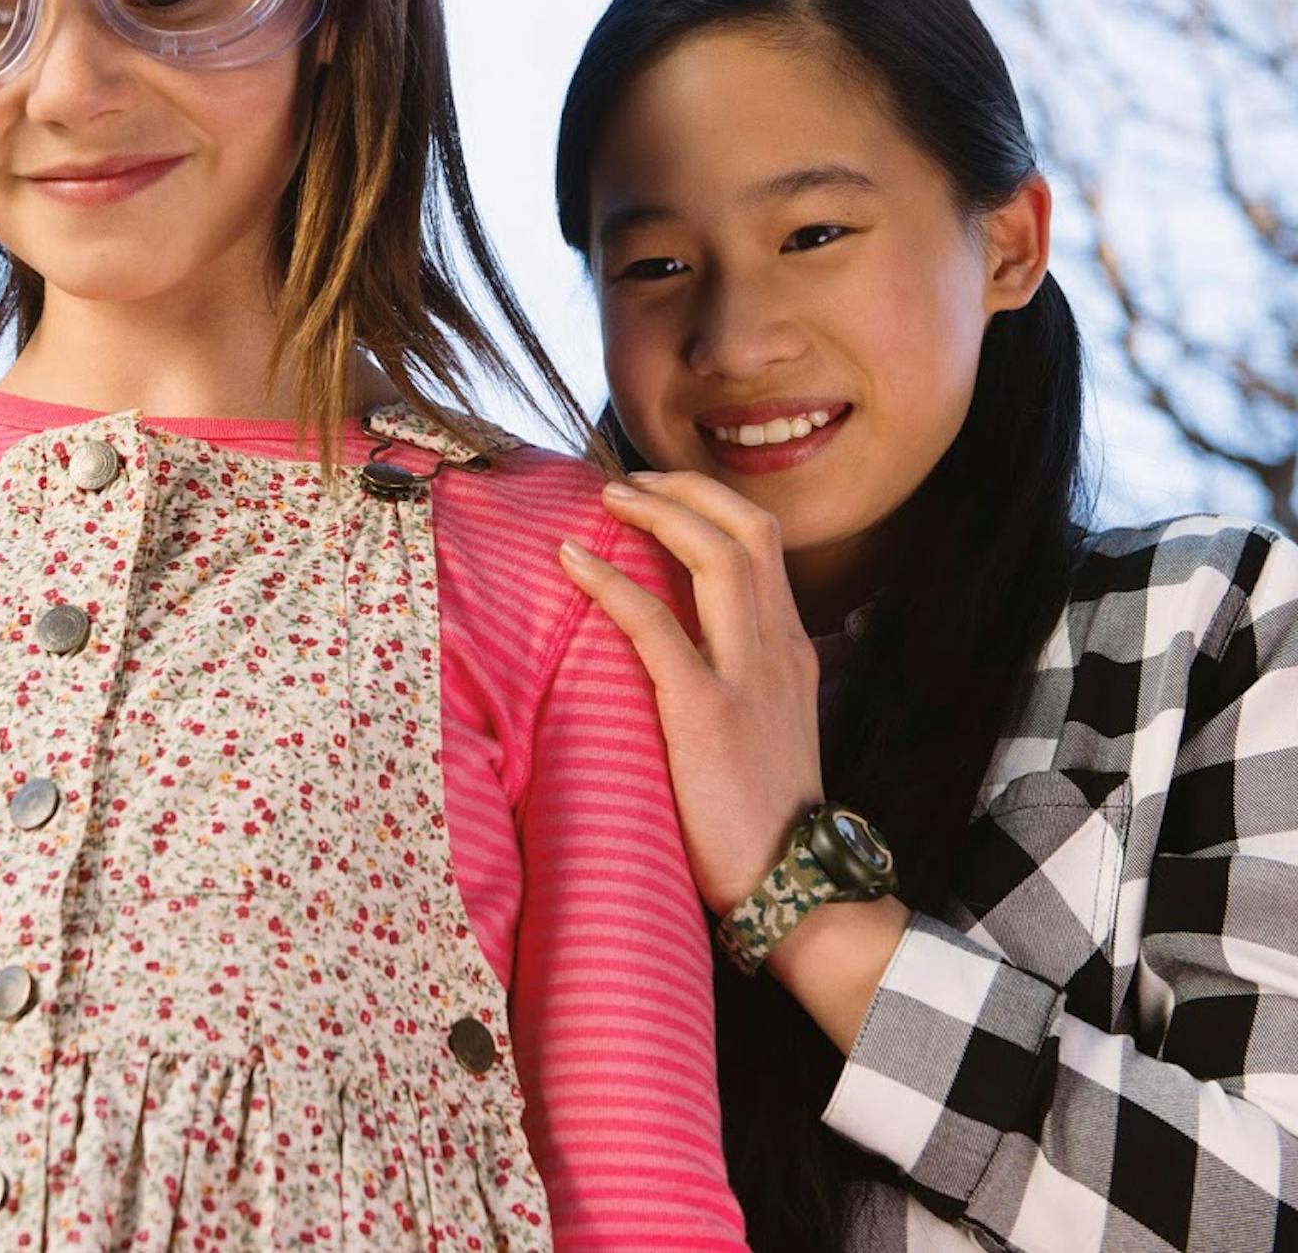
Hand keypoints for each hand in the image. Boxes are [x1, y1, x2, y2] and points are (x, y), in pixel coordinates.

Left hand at [558, 471, 823, 916]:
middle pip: (747, 529)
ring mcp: (748, 676)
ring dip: (656, 513)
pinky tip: (571, 561)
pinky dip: (612, 582)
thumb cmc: (764, 814)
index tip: (658, 489)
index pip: (763, 541)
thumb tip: (683, 642)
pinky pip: (657, 625)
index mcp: (791, 648)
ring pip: (717, 556)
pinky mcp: (706, 712)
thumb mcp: (768, 726)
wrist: (794, 885)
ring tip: (605, 498)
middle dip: (684, 489)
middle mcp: (779, 648)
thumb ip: (739, 675)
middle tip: (624, 479)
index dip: (708, 501)